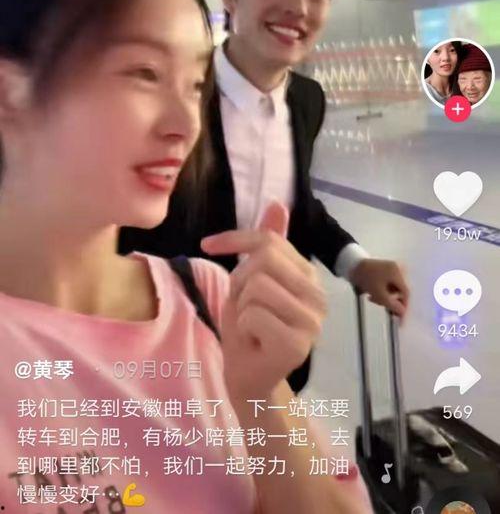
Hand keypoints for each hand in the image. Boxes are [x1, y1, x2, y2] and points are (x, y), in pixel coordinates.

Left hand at [200, 202, 327, 399]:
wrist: (250, 379)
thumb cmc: (249, 329)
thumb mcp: (251, 279)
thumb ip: (267, 243)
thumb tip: (278, 203)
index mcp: (308, 276)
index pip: (270, 239)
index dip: (234, 238)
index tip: (207, 245)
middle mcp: (318, 296)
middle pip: (264, 259)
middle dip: (240, 281)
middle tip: (244, 307)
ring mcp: (311, 321)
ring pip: (257, 286)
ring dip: (241, 307)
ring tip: (250, 326)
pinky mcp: (297, 344)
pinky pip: (253, 314)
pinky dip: (242, 327)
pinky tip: (254, 342)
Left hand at [350, 258, 408, 317]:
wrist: (351, 266)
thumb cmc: (365, 278)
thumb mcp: (379, 294)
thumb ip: (392, 305)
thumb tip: (403, 312)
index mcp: (397, 272)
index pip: (406, 293)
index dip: (403, 306)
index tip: (400, 318)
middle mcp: (397, 270)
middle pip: (399, 292)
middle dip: (390, 300)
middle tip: (380, 304)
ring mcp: (391, 270)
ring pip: (393, 290)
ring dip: (384, 297)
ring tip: (372, 298)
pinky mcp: (385, 271)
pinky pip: (388, 285)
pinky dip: (382, 292)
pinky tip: (372, 294)